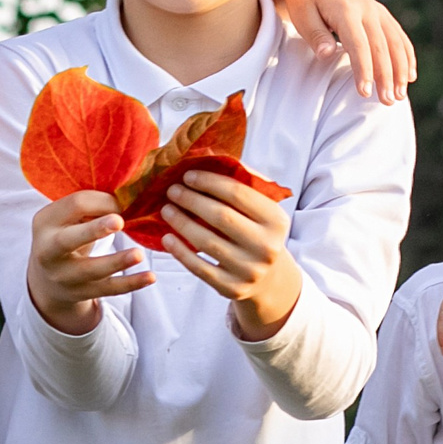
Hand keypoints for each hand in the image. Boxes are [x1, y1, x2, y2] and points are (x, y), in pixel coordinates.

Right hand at [30, 191, 154, 333]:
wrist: (48, 280)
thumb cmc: (66, 235)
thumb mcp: (66, 219)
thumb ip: (88, 208)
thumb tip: (129, 197)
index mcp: (45, 222)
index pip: (74, 206)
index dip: (102, 201)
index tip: (122, 204)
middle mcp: (48, 250)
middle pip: (68, 240)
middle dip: (94, 230)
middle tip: (119, 221)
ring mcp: (64, 275)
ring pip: (91, 270)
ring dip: (117, 261)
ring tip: (139, 254)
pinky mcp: (81, 292)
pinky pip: (108, 289)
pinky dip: (130, 283)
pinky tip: (150, 277)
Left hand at [160, 168, 303, 340]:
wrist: (269, 279)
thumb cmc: (258, 233)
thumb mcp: (262, 210)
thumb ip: (243, 183)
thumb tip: (209, 155)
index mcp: (276, 220)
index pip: (238, 194)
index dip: (209, 182)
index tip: (188, 175)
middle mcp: (267, 246)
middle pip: (220, 216)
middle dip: (191, 200)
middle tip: (172, 191)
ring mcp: (249, 270)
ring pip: (206, 242)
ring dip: (181, 222)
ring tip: (166, 209)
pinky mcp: (232, 288)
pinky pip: (199, 268)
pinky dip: (180, 251)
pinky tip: (167, 237)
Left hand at [258, 0, 416, 102]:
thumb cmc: (303, 0)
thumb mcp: (302, 16)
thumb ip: (316, 36)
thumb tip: (328, 55)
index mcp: (345, 9)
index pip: (358, 44)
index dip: (363, 70)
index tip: (363, 93)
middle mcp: (365, 8)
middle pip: (381, 46)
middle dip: (386, 76)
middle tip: (387, 102)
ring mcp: (376, 10)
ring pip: (395, 42)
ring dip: (400, 70)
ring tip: (400, 96)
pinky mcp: (380, 13)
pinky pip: (398, 36)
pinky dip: (406, 56)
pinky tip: (409, 77)